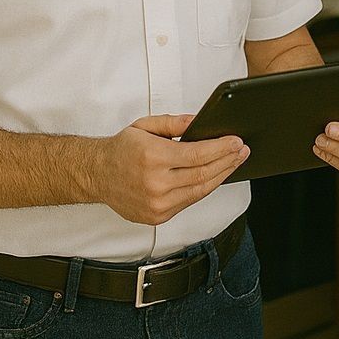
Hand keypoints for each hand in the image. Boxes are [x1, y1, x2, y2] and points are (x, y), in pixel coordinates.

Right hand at [95, 114, 249, 224]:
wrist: (96, 175)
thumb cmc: (122, 149)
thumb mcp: (146, 125)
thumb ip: (175, 122)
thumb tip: (200, 122)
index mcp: (153, 157)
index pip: (198, 154)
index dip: (222, 148)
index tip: (237, 141)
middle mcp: (156, 184)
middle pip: (204, 174)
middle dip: (228, 161)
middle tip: (242, 151)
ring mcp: (157, 204)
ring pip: (200, 190)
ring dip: (222, 176)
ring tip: (235, 162)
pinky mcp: (157, 216)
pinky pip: (190, 201)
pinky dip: (205, 188)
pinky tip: (215, 176)